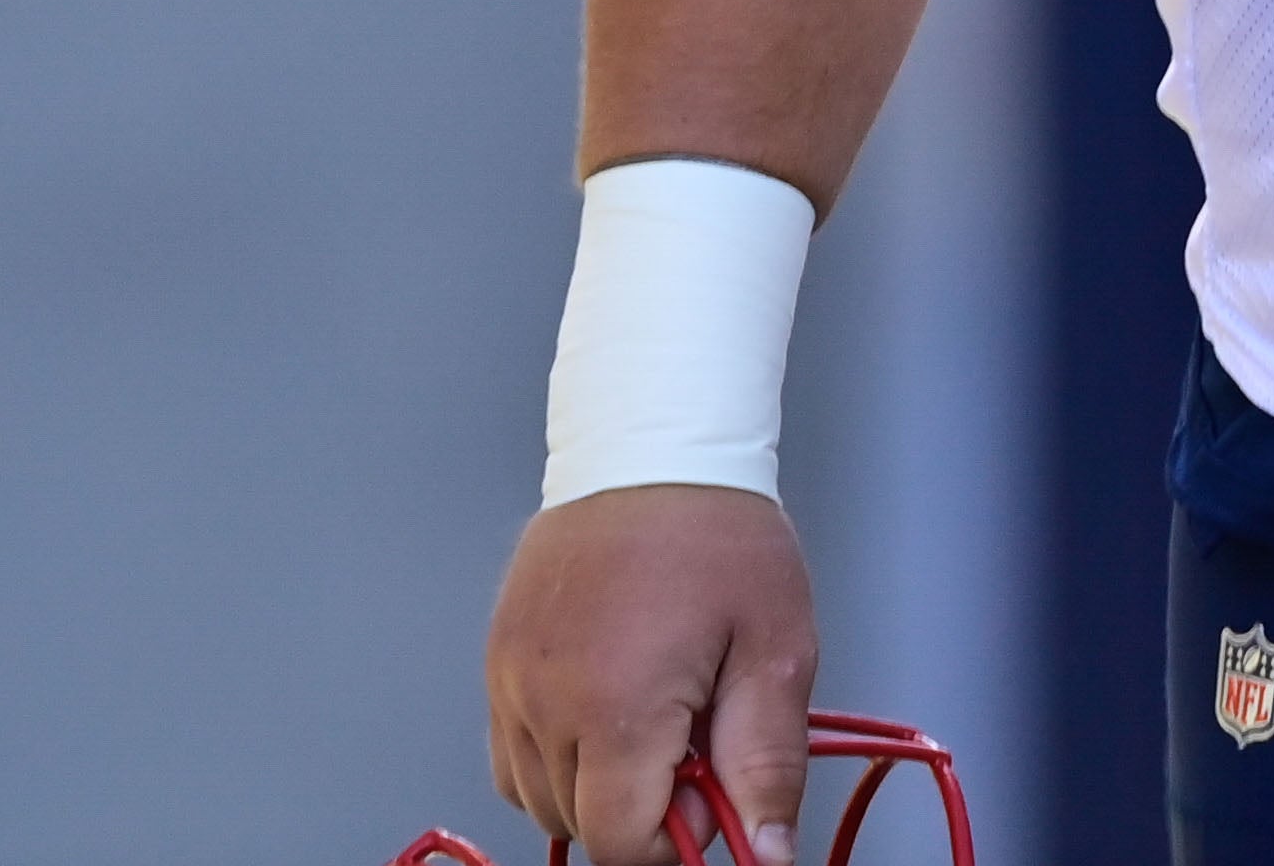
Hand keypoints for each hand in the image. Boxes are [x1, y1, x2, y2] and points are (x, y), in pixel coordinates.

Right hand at [489, 484, 818, 862]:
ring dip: (597, 787)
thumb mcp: (776, 648)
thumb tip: (766, 851)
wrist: (653, 447)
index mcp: (616, 708)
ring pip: (540, 798)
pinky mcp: (496, 663)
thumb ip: (767, 761)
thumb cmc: (720, 537)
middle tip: (694, 744)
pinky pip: (511, 756)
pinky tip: (606, 713)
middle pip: (580, 825)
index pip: (621, 843)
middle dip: (642, 811)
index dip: (675, 841)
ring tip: (655, 718)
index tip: (712, 794)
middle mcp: (546, 704)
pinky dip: (555, 759)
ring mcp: (511, 684)